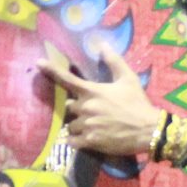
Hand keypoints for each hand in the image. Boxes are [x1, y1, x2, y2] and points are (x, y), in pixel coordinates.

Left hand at [36, 46, 161, 156]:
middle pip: (69, 106)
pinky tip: (87, 139)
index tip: (38, 63)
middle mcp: (86, 107)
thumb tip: (102, 44)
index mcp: (92, 91)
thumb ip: (113, 61)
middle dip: (77, 108)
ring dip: (78, 125)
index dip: (51, 70)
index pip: (67, 79)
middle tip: (92, 111)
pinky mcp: (89, 142)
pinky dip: (76, 140)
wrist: (147, 129)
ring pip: (71, 124)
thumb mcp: (128, 79)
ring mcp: (86, 126)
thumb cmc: (137, 103)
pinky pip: (72, 141)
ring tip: (94, 126)